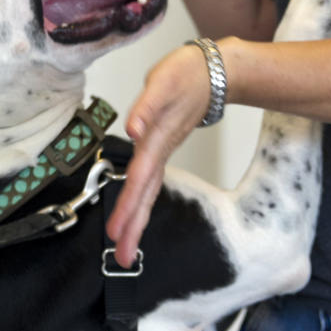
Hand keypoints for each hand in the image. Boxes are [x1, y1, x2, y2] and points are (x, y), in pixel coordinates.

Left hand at [105, 44, 215, 266]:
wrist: (213, 72)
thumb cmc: (186, 76)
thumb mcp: (163, 83)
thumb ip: (146, 108)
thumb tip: (132, 130)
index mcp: (156, 140)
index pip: (139, 180)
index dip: (127, 207)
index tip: (116, 234)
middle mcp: (158, 150)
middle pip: (144, 194)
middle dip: (133, 226)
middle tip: (122, 257)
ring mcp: (161, 149)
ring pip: (147, 189)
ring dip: (136, 217)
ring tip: (126, 245)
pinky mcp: (161, 144)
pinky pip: (150, 177)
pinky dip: (142, 195)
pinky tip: (135, 210)